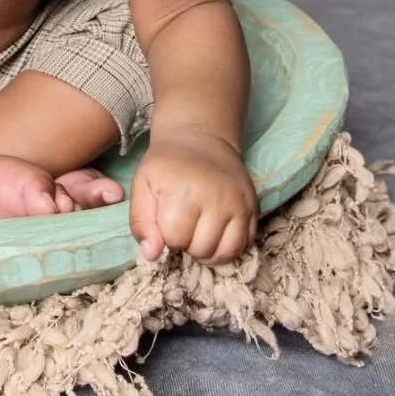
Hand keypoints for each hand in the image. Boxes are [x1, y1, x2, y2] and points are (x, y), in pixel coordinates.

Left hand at [129, 134, 258, 265]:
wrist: (200, 139)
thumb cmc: (167, 166)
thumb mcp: (142, 186)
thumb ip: (141, 223)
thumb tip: (152, 256)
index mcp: (185, 191)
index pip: (175, 240)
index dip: (166, 236)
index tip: (165, 220)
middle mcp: (217, 198)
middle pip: (202, 250)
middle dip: (187, 244)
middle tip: (183, 225)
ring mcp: (239, 203)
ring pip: (226, 253)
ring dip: (208, 252)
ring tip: (198, 234)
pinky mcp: (253, 207)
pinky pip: (245, 245)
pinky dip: (229, 248)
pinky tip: (216, 234)